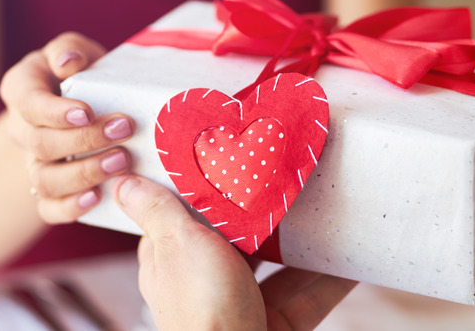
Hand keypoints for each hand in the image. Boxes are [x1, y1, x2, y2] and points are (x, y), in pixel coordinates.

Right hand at [0, 32, 134, 222]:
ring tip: (122, 162)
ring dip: (84, 174)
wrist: (87, 103)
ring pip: (43, 180)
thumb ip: (69, 49)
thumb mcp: (75, 50)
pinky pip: (49, 209)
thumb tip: (68, 61)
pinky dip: (70, 208)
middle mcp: (21, 129)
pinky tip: (98, 197)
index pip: (28, 104)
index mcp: (21, 89)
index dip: (56, 112)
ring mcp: (32, 162)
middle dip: (84, 140)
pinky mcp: (49, 190)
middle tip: (124, 129)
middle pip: (40, 144)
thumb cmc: (82, 71)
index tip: (88, 112)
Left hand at [113, 175, 356, 330]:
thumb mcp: (177, 244)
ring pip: (276, 268)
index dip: (204, 191)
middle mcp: (203, 285)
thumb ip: (157, 211)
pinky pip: (306, 297)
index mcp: (170, 262)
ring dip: (304, 244)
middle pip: (236, 241)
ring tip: (330, 209)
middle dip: (266, 215)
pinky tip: (353, 258)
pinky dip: (330, 279)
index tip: (233, 160)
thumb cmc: (201, 306)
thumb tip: (121, 183)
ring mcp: (240, 308)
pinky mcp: (275, 327)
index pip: (181, 218)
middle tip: (294, 178)